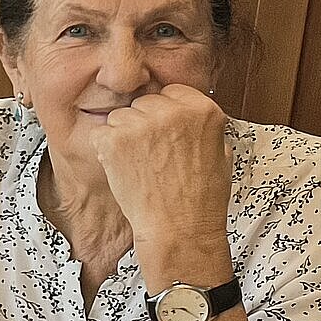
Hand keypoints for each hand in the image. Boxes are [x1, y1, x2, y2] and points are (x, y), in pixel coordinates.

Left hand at [86, 84, 234, 276]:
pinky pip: (101, 133)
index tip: (166, 133)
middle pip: (144, 103)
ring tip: (140, 165)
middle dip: (144, 124)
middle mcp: (173, 110)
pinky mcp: (116, 139)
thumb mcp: (219, 152)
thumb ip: (200, 126)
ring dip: (124, 136)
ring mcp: (143, 123)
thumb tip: (186, 112)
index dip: (165, 113)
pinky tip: (123, 169)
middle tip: (152, 155)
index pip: (171, 92)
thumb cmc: (200, 198)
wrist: (180, 228)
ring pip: (121, 116)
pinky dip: (105, 150)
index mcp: (203, 109)